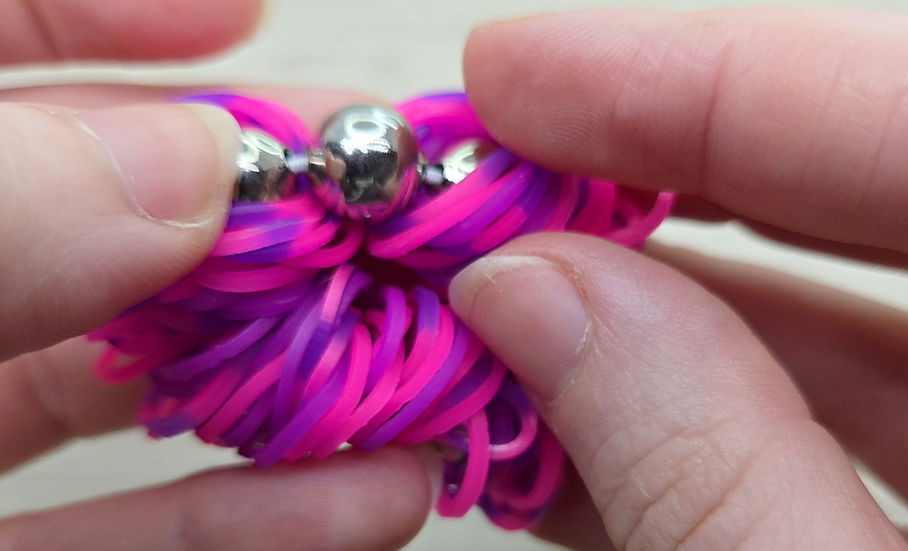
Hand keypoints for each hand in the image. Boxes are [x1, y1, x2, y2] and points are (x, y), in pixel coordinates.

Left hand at [0, 2, 433, 549]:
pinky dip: (254, 517)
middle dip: (256, 214)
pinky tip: (373, 496)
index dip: (109, 16)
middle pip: (105, 224)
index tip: (245, 17)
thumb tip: (189, 166)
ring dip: (293, 377)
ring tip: (431, 358)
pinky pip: (125, 532)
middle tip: (385, 213)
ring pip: (133, 385)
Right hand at [451, 8, 907, 550]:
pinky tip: (581, 432)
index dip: (736, 86)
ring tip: (512, 308)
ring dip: (675, 323)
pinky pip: (867, 452)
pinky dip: (717, 435)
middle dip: (694, 179)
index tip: (525, 75)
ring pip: (881, 340)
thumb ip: (708, 476)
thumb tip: (534, 294)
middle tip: (512, 164)